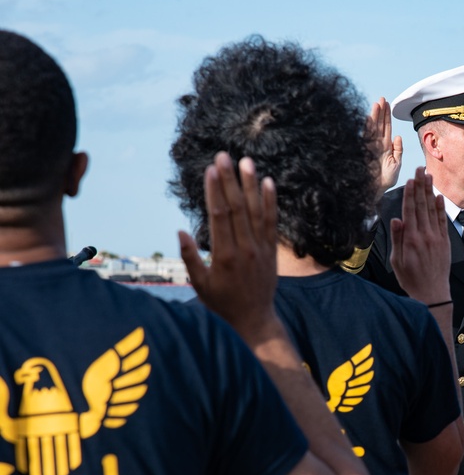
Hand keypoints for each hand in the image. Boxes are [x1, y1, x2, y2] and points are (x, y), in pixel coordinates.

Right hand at [179, 152, 280, 341]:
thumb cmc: (221, 303)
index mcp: (224, 256)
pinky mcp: (272, 250)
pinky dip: (270, 202)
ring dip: (250, 184)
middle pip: (237, 208)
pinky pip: (272, 222)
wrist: (254, 319)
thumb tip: (180, 230)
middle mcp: (245, 249)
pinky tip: (268, 182)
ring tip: (246, 161)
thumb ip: (190, 257)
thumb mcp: (199, 284)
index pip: (219, 216)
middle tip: (223, 156)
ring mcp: (261, 248)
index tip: (211, 170)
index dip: (215, 191)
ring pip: (256, 211)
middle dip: (229, 180)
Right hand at [366, 97, 402, 201]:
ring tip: (377, 103)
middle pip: (380, 124)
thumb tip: (398, 136)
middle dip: (381, 112)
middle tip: (382, 99)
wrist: (376, 189)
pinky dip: (368, 127)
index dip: (387, 116)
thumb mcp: (396, 164)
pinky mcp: (366, 150)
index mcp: (386, 147)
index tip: (388, 104)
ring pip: (374, 128)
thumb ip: (398, 150)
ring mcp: (371, 146)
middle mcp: (378, 144)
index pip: (387, 128)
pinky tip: (370, 117)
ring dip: (375, 116)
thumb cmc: (386, 180)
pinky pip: (367, 136)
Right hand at [389, 167, 450, 304]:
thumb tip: (396, 219)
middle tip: (421, 169)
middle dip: (421, 186)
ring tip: (429, 177)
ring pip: (432, 210)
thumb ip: (397, 238)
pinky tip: (438, 196)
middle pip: (422, 205)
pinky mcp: (444, 242)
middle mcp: (425, 236)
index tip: (410, 179)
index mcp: (411, 239)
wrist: (432, 294)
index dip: (410, 193)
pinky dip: (440, 208)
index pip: (410, 210)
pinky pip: (442, 221)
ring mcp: (436, 238)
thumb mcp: (397, 261)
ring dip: (430, 192)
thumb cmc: (410, 279)